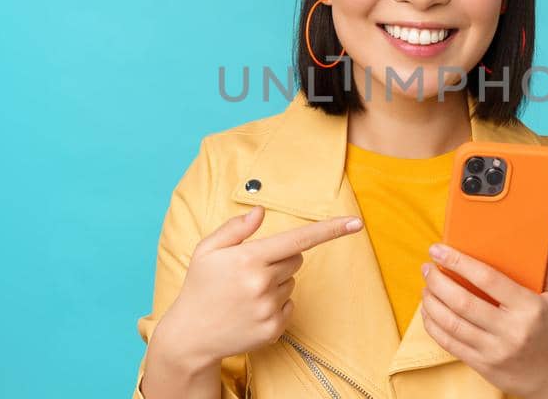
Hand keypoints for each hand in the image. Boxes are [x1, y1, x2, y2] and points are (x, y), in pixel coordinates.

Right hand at [152, 206, 363, 369]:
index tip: (356, 223)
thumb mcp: (207, 251)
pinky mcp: (275, 329)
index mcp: (248, 259)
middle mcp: (262, 283)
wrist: (190, 336)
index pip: (298, 239)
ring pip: (292, 282)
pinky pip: (290, 306)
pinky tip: (251, 310)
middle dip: (280, 258)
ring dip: (275, 283)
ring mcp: (269, 309)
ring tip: (246, 293)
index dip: (330, 229)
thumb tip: (261, 212)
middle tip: (250, 270)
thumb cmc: (200, 288)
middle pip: (295, 259)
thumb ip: (235, 229)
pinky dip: (276, 305)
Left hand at [420, 226, 547, 398]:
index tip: (440, 250)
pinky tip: (428, 311)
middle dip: (438, 281)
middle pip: (462, 302)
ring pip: (451, 323)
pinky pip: (449, 343)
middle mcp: (511, 330)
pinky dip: (433, 325)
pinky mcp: (482, 364)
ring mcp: (494, 350)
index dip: (459, 262)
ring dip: (431, 302)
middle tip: (428, 267)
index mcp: (529, 307)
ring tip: (426, 286)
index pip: (488, 279)